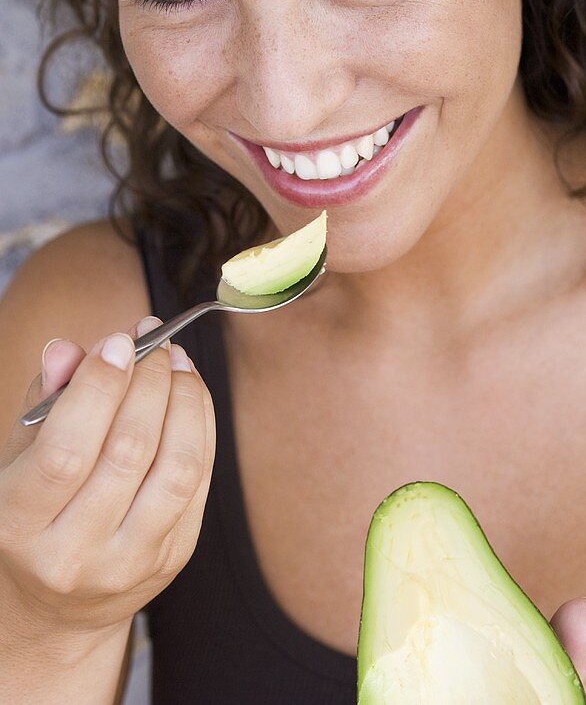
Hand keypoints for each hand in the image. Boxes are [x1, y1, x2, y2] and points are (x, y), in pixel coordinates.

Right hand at [0, 318, 214, 639]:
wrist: (57, 608)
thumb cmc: (35, 515)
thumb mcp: (19, 461)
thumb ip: (44, 402)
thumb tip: (67, 349)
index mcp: (19, 525)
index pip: (66, 451)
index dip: (99, 387)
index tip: (118, 341)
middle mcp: (74, 554)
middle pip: (128, 452)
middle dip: (149, 381)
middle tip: (153, 342)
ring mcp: (130, 562)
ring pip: (176, 468)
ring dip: (185, 400)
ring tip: (177, 361)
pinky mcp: (172, 558)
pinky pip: (200, 481)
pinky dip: (202, 425)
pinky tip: (191, 393)